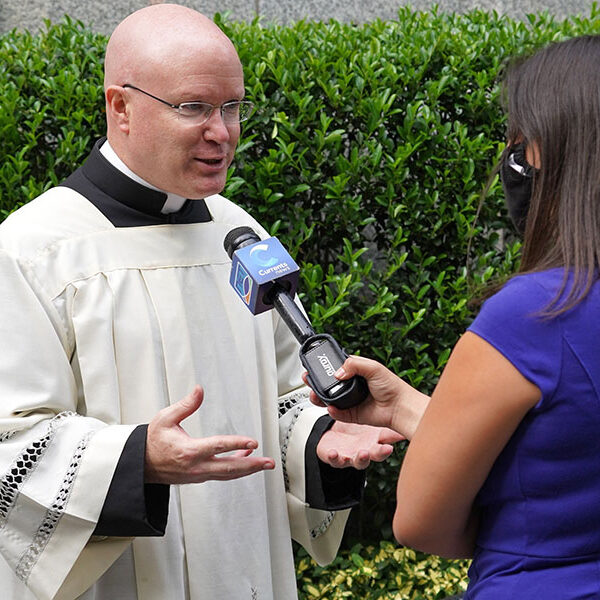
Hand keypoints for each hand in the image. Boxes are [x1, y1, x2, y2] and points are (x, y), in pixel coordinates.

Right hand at [145, 386, 274, 483]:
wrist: (141, 465)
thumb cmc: (152, 442)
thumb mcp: (165, 418)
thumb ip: (185, 405)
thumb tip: (199, 390)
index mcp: (189, 451)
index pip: (218, 447)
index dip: (237, 444)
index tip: (253, 442)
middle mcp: (196, 466)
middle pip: (230, 468)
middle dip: (252, 465)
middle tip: (269, 462)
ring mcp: (199, 474)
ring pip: (228, 474)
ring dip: (248, 469)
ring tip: (263, 463)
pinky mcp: (200, 477)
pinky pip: (222, 474)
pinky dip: (236, 468)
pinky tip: (245, 458)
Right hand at [304, 355, 429, 439]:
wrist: (399, 407)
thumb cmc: (392, 386)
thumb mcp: (373, 367)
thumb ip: (353, 364)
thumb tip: (337, 373)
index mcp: (356, 372)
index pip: (335, 368)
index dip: (324, 368)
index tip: (314, 366)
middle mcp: (351, 386)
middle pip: (329, 384)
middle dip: (317, 383)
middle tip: (309, 380)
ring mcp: (351, 400)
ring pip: (329, 399)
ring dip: (320, 397)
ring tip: (315, 395)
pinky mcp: (352, 414)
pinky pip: (337, 413)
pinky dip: (332, 411)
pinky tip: (330, 407)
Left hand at [317, 421, 403, 468]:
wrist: (333, 438)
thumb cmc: (355, 431)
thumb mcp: (371, 425)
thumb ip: (387, 424)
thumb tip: (405, 416)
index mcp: (374, 444)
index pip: (384, 448)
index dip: (387, 449)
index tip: (390, 447)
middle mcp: (364, 453)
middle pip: (375, 456)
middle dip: (379, 454)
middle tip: (384, 450)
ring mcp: (350, 457)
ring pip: (357, 461)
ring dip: (361, 458)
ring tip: (363, 453)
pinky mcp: (334, 457)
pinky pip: (333, 459)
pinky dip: (334, 457)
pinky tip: (333, 452)